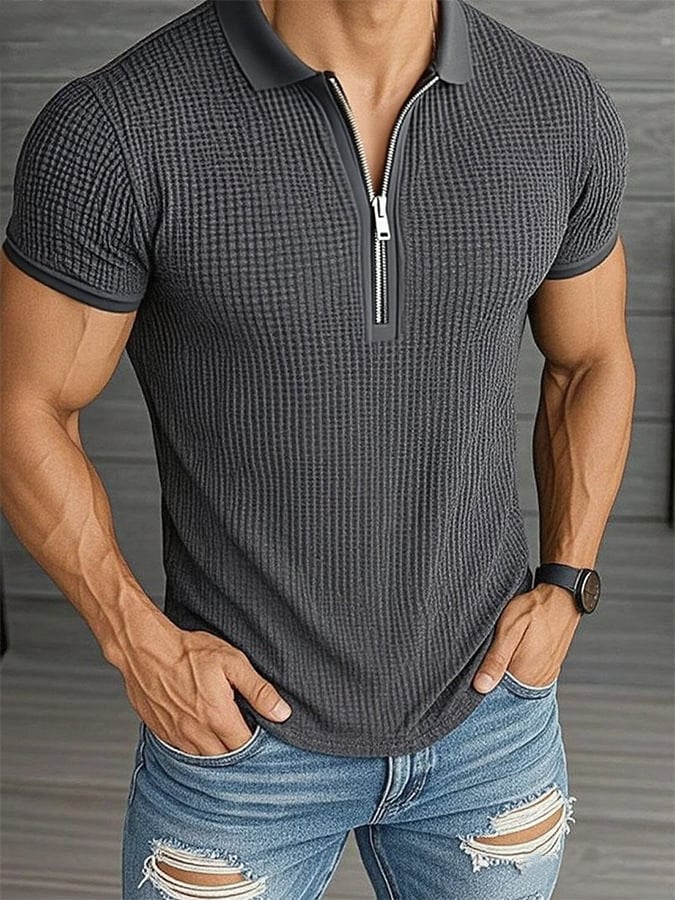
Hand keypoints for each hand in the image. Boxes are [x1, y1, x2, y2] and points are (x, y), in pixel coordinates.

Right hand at [110, 608, 291, 754]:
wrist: (145, 649)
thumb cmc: (188, 652)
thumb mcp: (232, 662)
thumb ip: (258, 690)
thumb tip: (281, 713)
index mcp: (217, 716)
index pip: (245, 747)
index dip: (257, 743)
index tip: (261, 733)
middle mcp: (196, 733)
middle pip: (226, 759)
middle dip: (238, 751)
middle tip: (244, 733)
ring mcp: (177, 736)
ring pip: (204, 759)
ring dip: (217, 751)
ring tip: (224, 734)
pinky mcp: (162, 733)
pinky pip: (183, 752)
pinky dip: (196, 748)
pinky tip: (202, 732)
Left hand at [473, 582, 580, 692]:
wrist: (562, 598)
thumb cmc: (534, 609)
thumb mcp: (508, 629)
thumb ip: (495, 659)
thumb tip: (481, 686)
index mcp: (524, 674)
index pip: (496, 694)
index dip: (483, 682)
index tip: (476, 670)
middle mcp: (537, 682)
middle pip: (507, 692)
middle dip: (494, 678)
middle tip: (491, 653)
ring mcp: (545, 678)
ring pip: (517, 686)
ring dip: (507, 674)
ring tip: (505, 651)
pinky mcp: (549, 671)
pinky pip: (529, 679)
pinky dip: (519, 671)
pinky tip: (515, 654)